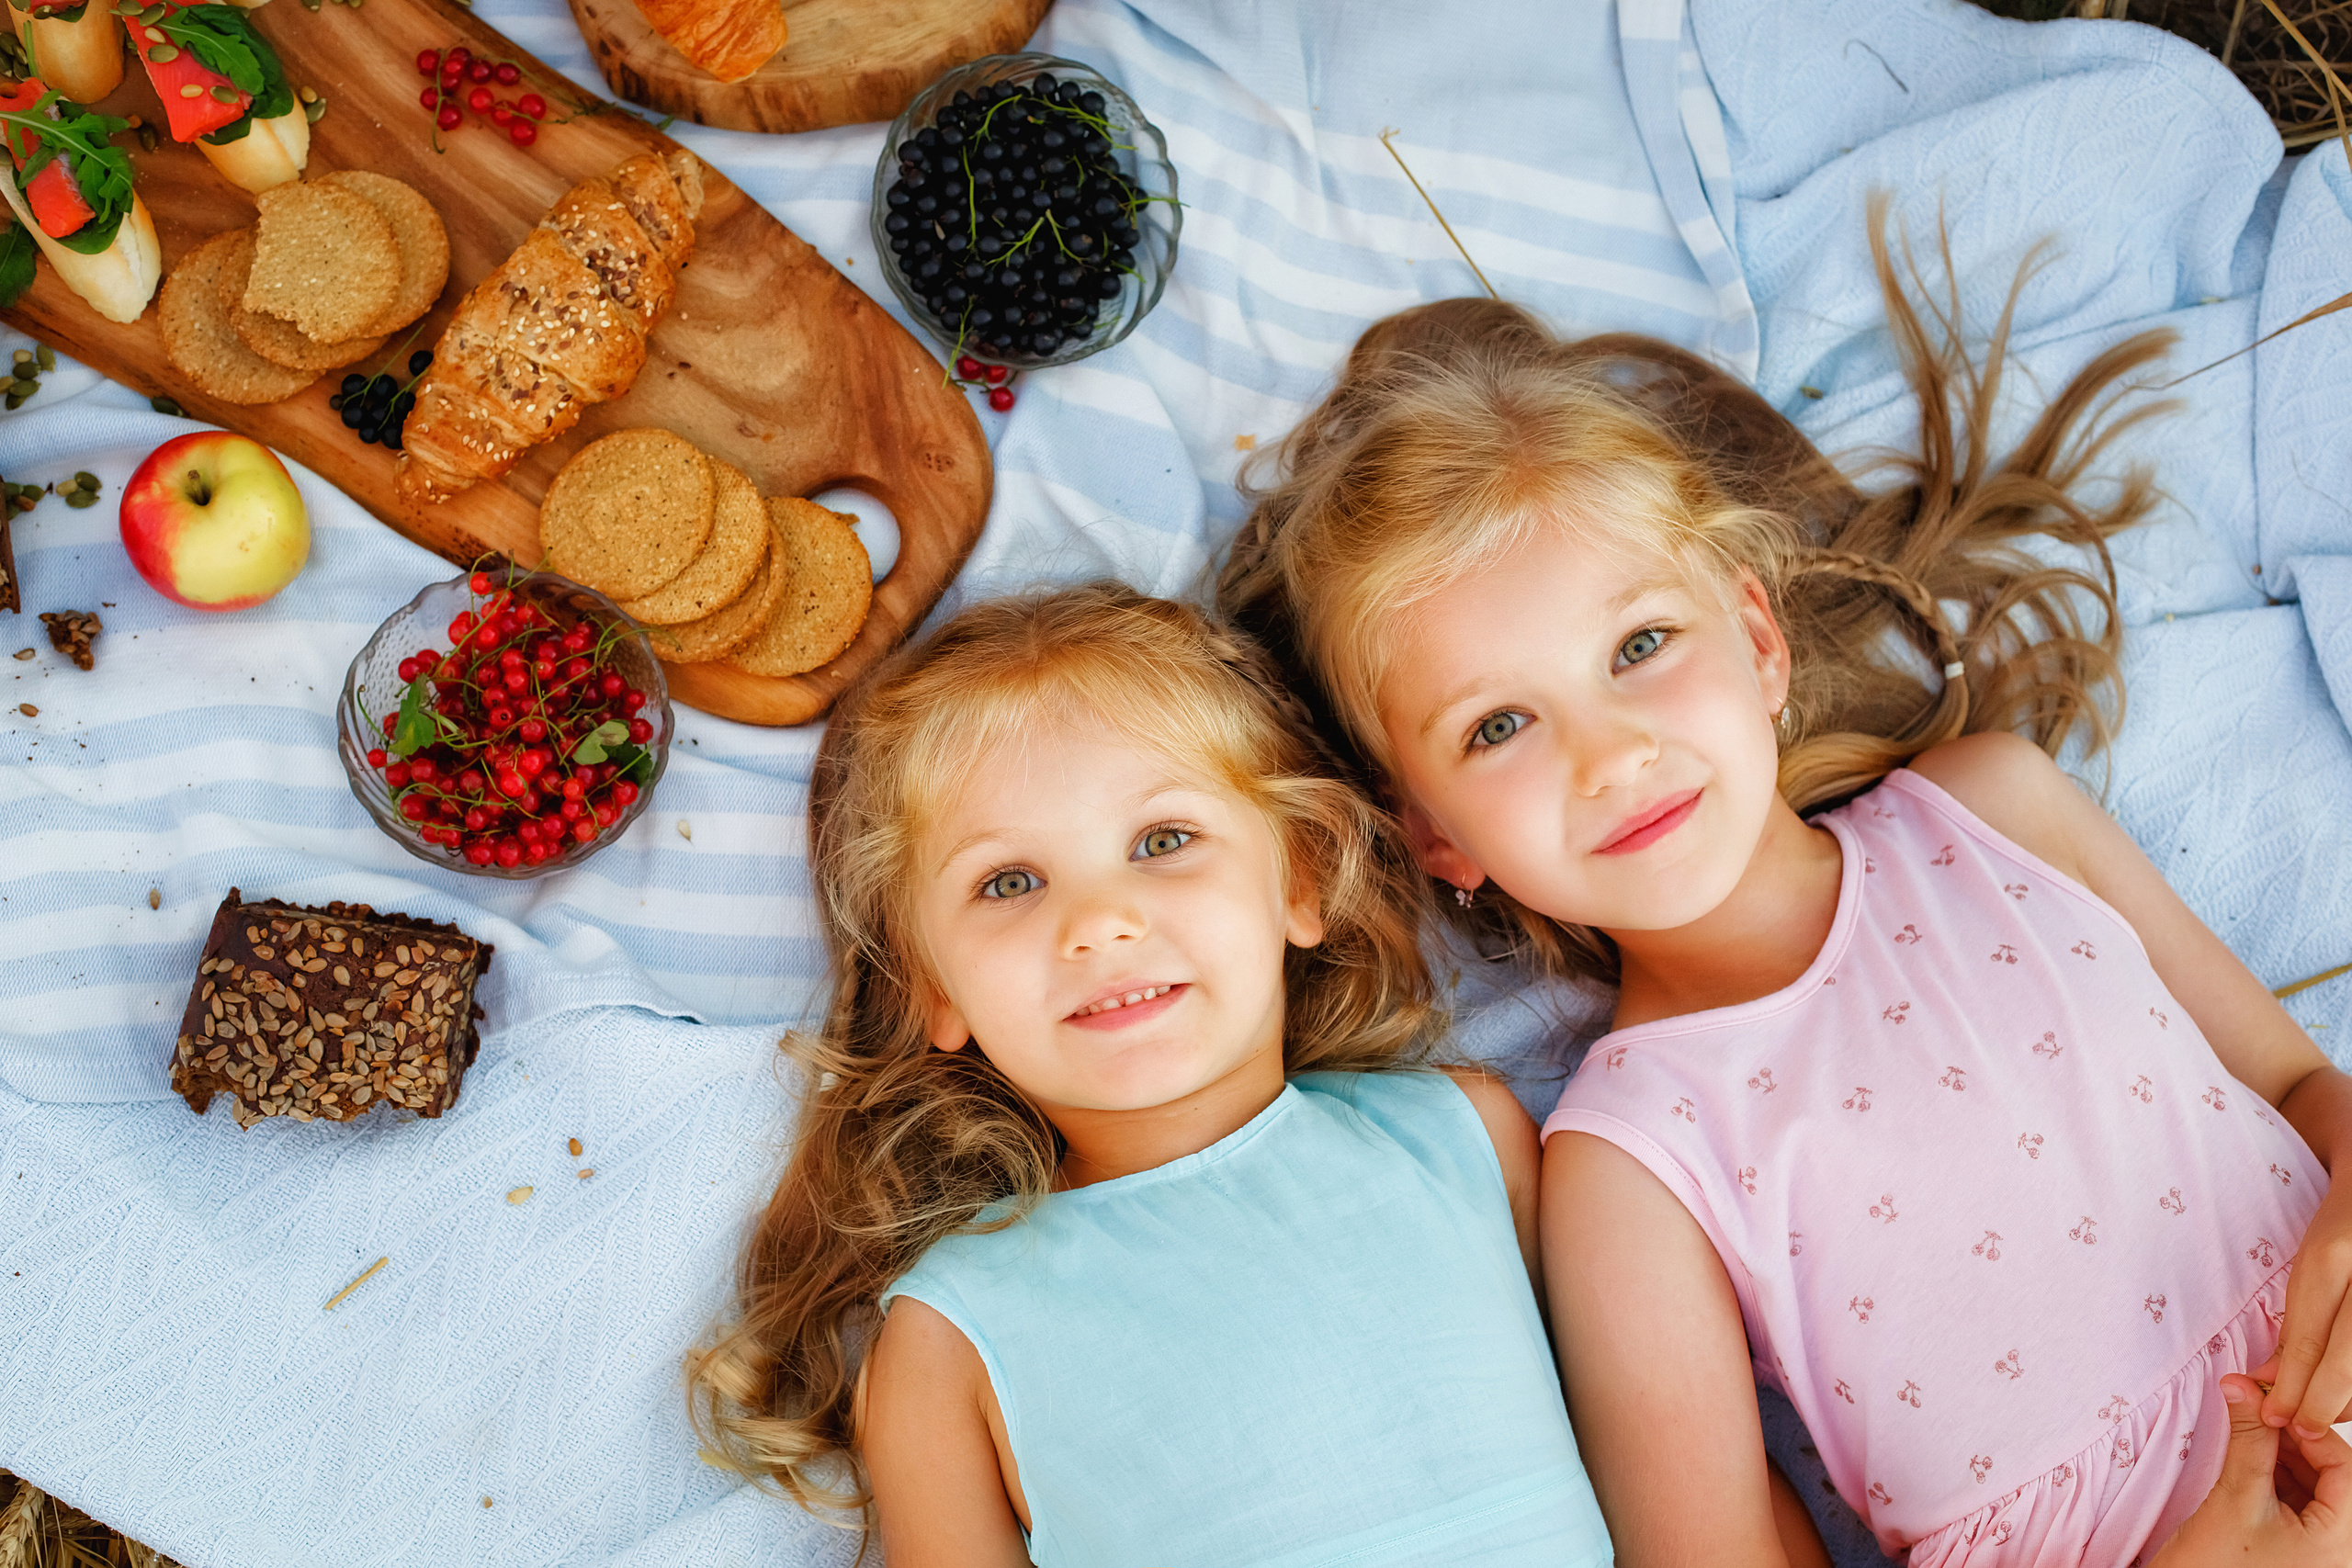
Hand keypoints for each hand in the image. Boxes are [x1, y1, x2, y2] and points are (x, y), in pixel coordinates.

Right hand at [2150, 1373, 2351, 1565]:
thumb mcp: (2236, 1497)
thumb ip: (2248, 1438)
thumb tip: (2242, 1385)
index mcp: (2343, 1539)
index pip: (2345, 1465)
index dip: (2309, 1429)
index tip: (2271, 1403)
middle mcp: (2341, 1547)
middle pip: (2333, 1474)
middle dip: (2293, 1438)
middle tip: (2255, 1409)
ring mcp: (2319, 1551)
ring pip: (2314, 1486)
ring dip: (2281, 1455)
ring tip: (2247, 1433)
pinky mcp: (2296, 1550)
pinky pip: (2297, 1502)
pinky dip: (2274, 1476)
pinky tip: (2247, 1459)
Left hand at [2265, 1173, 2351, 1442]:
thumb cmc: (2342, 1233)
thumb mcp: (2308, 1268)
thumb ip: (2294, 1327)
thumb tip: (2271, 1384)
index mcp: (2334, 1255)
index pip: (2310, 1336)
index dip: (2292, 1386)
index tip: (2276, 1416)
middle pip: (2348, 1358)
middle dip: (2322, 1402)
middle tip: (2300, 1428)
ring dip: (2350, 1400)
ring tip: (2325, 1413)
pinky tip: (2349, 1395)